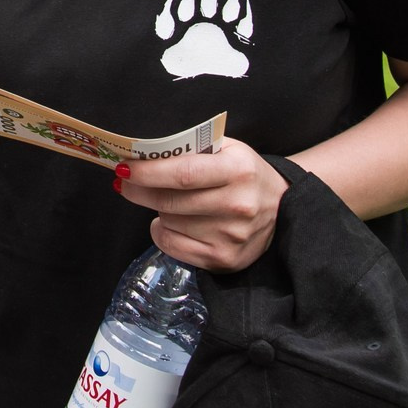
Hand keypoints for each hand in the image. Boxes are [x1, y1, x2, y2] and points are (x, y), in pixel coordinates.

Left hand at [118, 138, 288, 271]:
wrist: (283, 209)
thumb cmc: (245, 174)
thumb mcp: (229, 150)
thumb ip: (193, 147)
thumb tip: (144, 153)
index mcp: (238, 170)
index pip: (184, 173)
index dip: (149, 172)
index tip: (125, 167)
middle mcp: (238, 205)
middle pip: (170, 201)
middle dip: (139, 190)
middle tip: (125, 182)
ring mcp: (231, 236)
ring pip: (169, 223)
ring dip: (156, 210)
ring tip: (166, 200)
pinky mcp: (224, 259)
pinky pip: (173, 246)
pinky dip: (162, 232)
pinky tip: (171, 222)